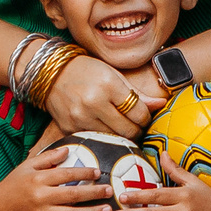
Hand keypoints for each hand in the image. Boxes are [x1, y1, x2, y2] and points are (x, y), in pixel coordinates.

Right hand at [0, 141, 112, 210]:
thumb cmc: (13, 185)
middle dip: (94, 193)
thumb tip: (67, 150)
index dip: (84, 173)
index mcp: (39, 179)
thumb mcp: (27, 167)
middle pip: (72, 195)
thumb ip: (47, 158)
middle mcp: (41, 197)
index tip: (98, 172)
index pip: (66, 174)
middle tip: (110, 190)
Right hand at [45, 54, 164, 138]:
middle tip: (136, 126)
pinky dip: (103, 137)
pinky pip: (95, 140)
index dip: (146, 117)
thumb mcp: (113, 74)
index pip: (139, 112)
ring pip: (112, 139)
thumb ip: (137, 93)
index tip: (144, 116)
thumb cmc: (86, 70)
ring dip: (121, 137)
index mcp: (108, 85)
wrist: (50, 72)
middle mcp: (94, 102)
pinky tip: (105, 129)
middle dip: (137, 130)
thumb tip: (160, 104)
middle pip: (128, 130)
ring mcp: (80, 117)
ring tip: (121, 127)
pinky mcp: (69, 128)